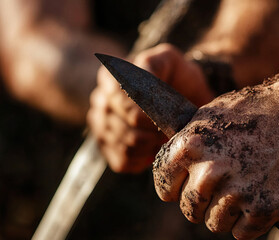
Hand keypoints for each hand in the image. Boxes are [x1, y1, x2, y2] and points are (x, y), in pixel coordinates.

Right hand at [88, 44, 213, 172]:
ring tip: (167, 137)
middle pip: (124, 125)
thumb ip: (154, 63)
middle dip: (154, 131)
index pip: (121, 100)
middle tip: (174, 129)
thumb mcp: (168, 59)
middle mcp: (100, 102)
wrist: (178, 96)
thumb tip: (141, 85)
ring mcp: (101, 127)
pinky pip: (123, 161)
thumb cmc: (174, 77)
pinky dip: (144, 159)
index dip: (146, 112)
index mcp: (110, 78)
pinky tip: (156, 148)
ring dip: (152, 145)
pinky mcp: (108, 148)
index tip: (167, 115)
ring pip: (125, 145)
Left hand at [153, 84, 278, 238]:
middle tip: (224, 187)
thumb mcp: (212, 114)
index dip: (175, 188)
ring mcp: (236, 193)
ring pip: (215, 223)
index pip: (164, 186)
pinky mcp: (263, 209)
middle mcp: (208, 172)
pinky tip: (260, 198)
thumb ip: (189, 143)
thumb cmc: (259, 109)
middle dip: (202, 202)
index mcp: (189, 147)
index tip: (185, 187)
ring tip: (245, 188)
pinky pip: (242, 233)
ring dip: (227, 213)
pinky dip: (250, 222)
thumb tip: (173, 165)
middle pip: (190, 209)